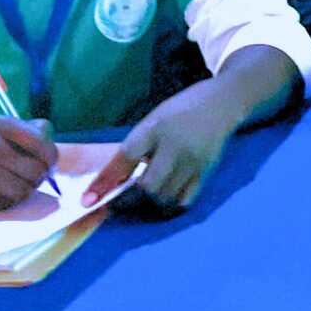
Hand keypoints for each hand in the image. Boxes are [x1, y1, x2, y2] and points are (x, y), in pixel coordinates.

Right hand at [0, 116, 55, 210]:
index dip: (50, 158)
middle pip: (34, 171)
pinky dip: (5, 203)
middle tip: (28, 179)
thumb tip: (51, 139)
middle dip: (37, 178)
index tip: (46, 164)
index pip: (41, 142)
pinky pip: (4, 205)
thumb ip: (26, 131)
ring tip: (10, 187)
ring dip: (21, 193)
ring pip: (21, 192)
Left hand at [87, 94, 241, 210]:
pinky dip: (169, 205)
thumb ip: (136, 148)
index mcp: (156, 127)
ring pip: (166, 196)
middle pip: (149, 186)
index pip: (125, 158)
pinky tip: (160, 203)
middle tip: (116, 207)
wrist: (222, 103)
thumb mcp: (153, 122)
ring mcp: (194, 161)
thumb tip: (115, 180)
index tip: (88, 201)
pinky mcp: (207, 171)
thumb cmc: (181, 110)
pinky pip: (185, 199)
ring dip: (148, 205)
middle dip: (129, 201)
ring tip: (136, 205)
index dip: (106, 181)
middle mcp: (176, 146)